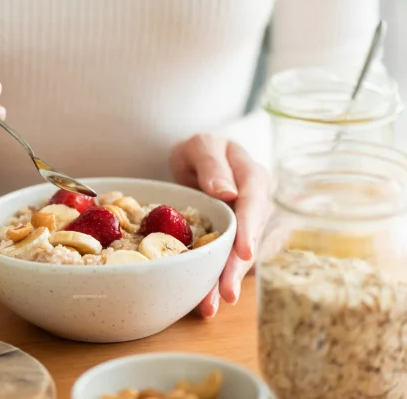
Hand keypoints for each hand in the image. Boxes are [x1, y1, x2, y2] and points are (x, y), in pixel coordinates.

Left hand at [170, 134, 270, 317]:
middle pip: (249, 238)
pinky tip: (205, 300)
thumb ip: (212, 163)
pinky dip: (215, 280)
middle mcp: (255, 205)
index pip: (254, 203)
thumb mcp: (201, 145)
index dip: (250, 229)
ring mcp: (246, 225)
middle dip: (237, 268)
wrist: (197, 160)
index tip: (244, 252)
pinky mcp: (233, 240)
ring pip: (239, 256)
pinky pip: (226, 260)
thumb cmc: (201, 149)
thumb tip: (228, 192)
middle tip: (227, 294)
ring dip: (225, 281)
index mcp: (252, 177)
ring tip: (210, 307)